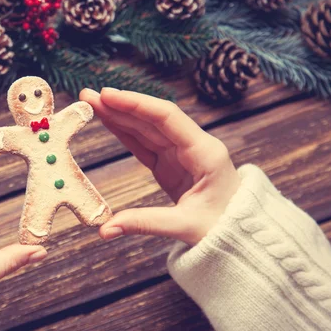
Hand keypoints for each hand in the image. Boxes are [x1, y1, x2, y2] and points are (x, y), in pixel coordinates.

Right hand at [79, 88, 239, 245]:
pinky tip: (107, 121)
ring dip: (118, 115)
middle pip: (152, 118)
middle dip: (120, 105)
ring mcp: (181, 154)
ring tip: (91, 104)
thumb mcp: (186, 226)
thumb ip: (144, 223)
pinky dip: (125, 133)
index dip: (136, 104)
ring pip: (146, 128)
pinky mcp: (171, 165)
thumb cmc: (225, 229)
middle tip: (88, 95)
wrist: (242, 235)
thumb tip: (104, 229)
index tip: (107, 95)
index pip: (167, 118)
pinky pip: (145, 144)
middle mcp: (193, 146)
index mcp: (205, 153)